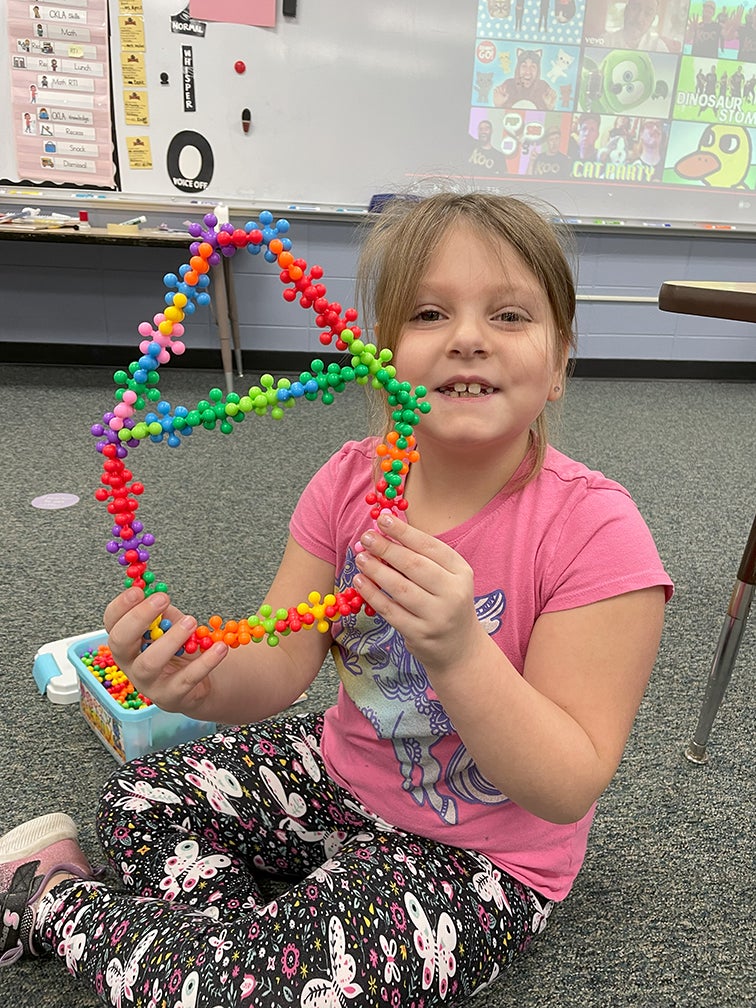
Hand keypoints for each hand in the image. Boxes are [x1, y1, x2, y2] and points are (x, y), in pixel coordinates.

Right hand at [104, 587, 227, 715]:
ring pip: (149, 662)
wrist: (198, 682)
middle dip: (139, 618)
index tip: (139, 591)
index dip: (121, 606)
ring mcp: (147, 682)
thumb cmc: (177, 648)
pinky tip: (220, 647)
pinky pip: (187, 678)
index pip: (112, 622)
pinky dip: (206, 661)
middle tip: (163, 599)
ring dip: (171, 639)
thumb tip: (156, 590)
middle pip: (120, 642)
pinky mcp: (170, 696)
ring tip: (191, 621)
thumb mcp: (168, 625)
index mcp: (125, 641)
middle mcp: (129, 663)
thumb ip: (162, 611)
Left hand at [352, 512, 484, 674]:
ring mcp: (437, 616)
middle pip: (414, 565)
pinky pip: (390, 610)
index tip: (382, 519)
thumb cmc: (446, 603)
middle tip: (366, 537)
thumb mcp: (446, 577)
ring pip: (400, 588)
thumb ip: (421, 556)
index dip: (404, 531)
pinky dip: (372, 594)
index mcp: (461, 572)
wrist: (459, 648)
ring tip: (360, 557)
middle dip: (386, 548)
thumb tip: (386, 529)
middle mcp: (453, 593)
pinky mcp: (420, 634)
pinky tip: (359, 581)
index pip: (430, 547)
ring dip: (376, 570)